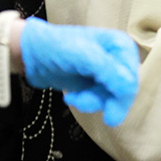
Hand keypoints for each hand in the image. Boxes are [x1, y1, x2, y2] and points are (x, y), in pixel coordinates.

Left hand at [20, 18, 139, 126]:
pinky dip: (86, 102)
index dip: (122, 94)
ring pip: (111, 97)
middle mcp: (118, 58)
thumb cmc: (56, 47)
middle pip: (124, 89)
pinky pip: (100, 100)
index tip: (110, 110)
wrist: (30, 54)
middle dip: (106, 100)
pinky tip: (72, 97)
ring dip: (92, 102)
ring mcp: (106, 72)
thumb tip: (129, 90)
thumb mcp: (83, 55)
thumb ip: (108, 71)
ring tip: (74, 99)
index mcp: (121, 46)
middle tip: (98, 114)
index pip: (131, 77)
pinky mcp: (94, 83)